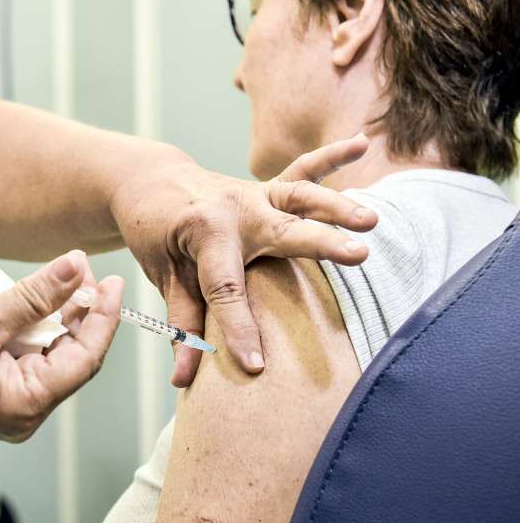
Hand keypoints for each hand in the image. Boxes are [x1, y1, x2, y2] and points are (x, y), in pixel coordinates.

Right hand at [0, 250, 123, 442]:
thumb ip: (34, 295)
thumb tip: (78, 266)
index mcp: (26, 403)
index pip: (86, 357)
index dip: (104, 316)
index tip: (114, 281)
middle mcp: (25, 411)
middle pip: (73, 356)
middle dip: (82, 312)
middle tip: (85, 271)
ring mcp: (11, 404)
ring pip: (52, 354)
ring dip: (58, 317)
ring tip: (67, 278)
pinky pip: (29, 357)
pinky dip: (36, 328)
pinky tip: (39, 300)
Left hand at [112, 134, 376, 386]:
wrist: (150, 183)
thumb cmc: (156, 234)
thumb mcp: (164, 278)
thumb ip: (182, 324)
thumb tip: (184, 380)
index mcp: (204, 232)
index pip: (226, 289)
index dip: (239, 331)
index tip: (256, 367)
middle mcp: (235, 208)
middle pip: (282, 231)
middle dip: (320, 244)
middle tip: (358, 256)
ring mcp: (254, 194)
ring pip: (300, 196)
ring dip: (337, 207)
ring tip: (371, 221)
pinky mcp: (266, 188)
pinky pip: (302, 169)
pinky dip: (331, 156)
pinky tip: (361, 141)